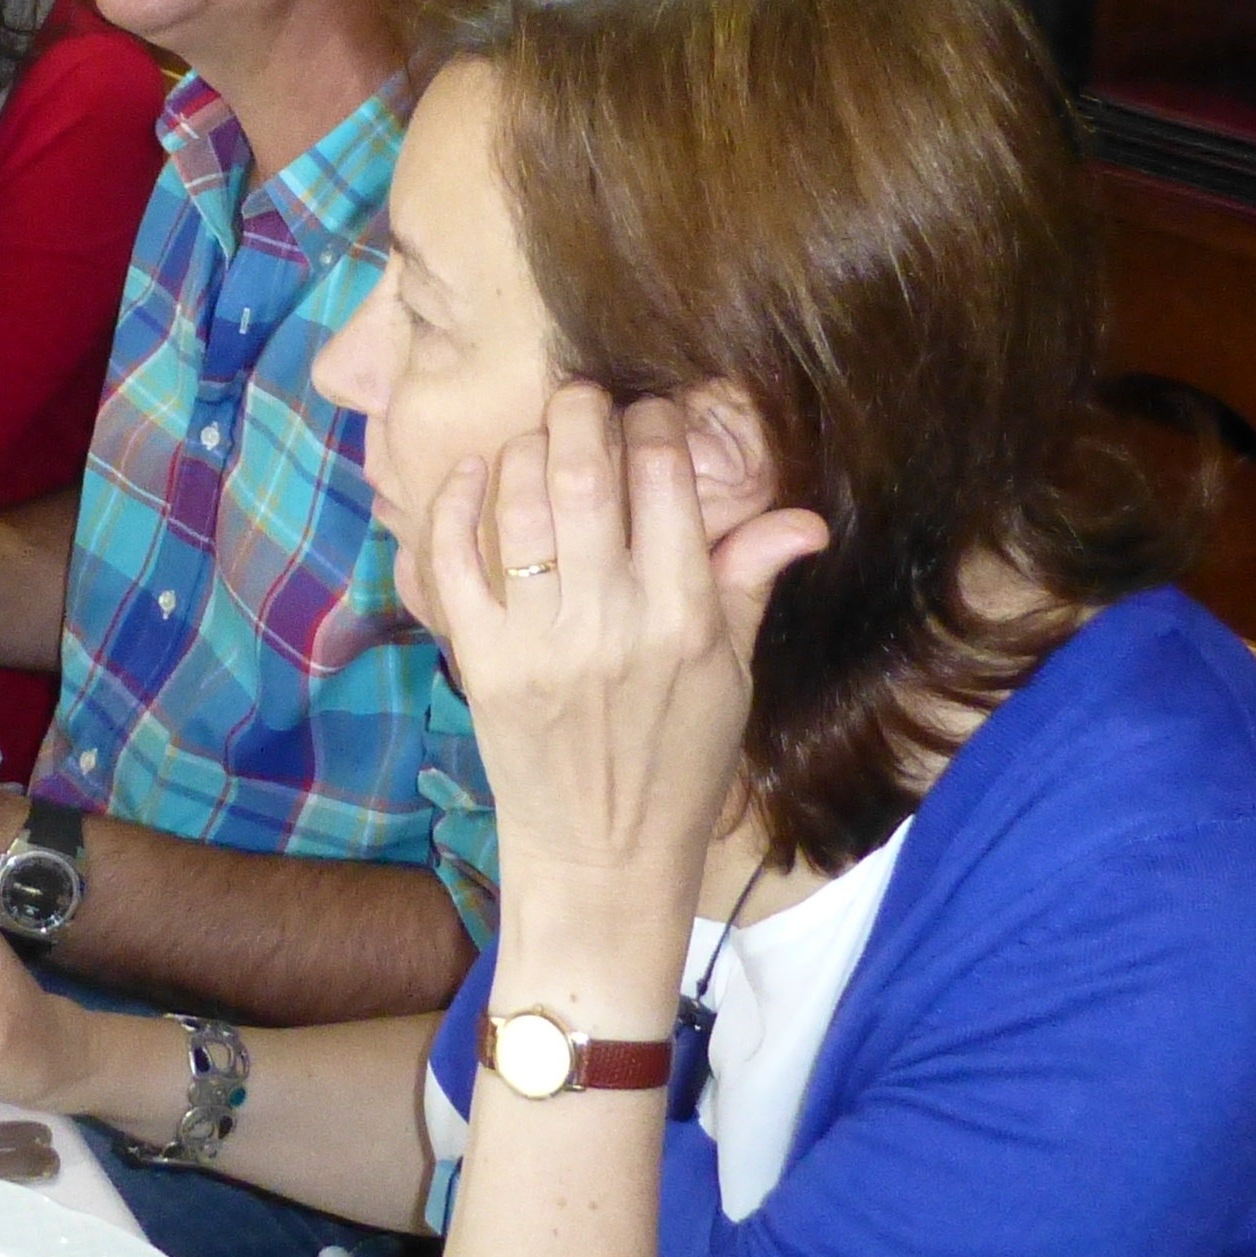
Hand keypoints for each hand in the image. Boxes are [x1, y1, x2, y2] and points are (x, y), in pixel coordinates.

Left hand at [418, 387, 827, 921]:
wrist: (603, 858)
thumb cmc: (678, 765)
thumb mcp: (732, 679)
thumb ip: (749, 586)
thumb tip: (802, 519)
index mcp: (683, 618)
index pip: (667, 479)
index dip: (656, 425)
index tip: (651, 416)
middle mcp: (610, 620)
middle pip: (584, 469)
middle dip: (583, 410)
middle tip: (585, 399)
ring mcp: (538, 639)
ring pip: (519, 500)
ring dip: (527, 447)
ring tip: (542, 441)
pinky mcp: (480, 660)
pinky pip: (453, 559)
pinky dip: (456, 503)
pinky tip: (476, 473)